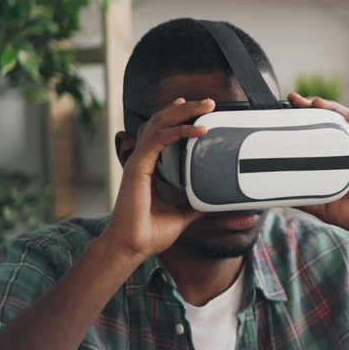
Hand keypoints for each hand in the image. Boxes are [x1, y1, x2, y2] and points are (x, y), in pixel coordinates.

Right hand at [101, 98, 212, 260]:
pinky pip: (160, 140)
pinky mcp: (138, 167)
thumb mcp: (182, 214)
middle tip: (208, 102)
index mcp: (149, 168)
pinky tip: (199, 129)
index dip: (176, 117)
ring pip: (160, 124)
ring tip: (207, 106)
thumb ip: (196, 203)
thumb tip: (215, 200)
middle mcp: (142, 160)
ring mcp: (139, 162)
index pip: (161, 133)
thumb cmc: (150, 233)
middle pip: (161, 122)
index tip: (195, 110)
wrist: (133, 246)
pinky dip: (180, 131)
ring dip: (184, 112)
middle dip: (184, 108)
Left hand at [287, 93, 348, 239]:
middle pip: (330, 119)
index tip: (286, 110)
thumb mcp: (324, 208)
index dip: (303, 119)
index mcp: (334, 159)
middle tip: (297, 101)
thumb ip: (305, 198)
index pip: (317, 132)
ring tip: (319, 104)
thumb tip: (277, 194)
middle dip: (314, 107)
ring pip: (348, 118)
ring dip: (334, 108)